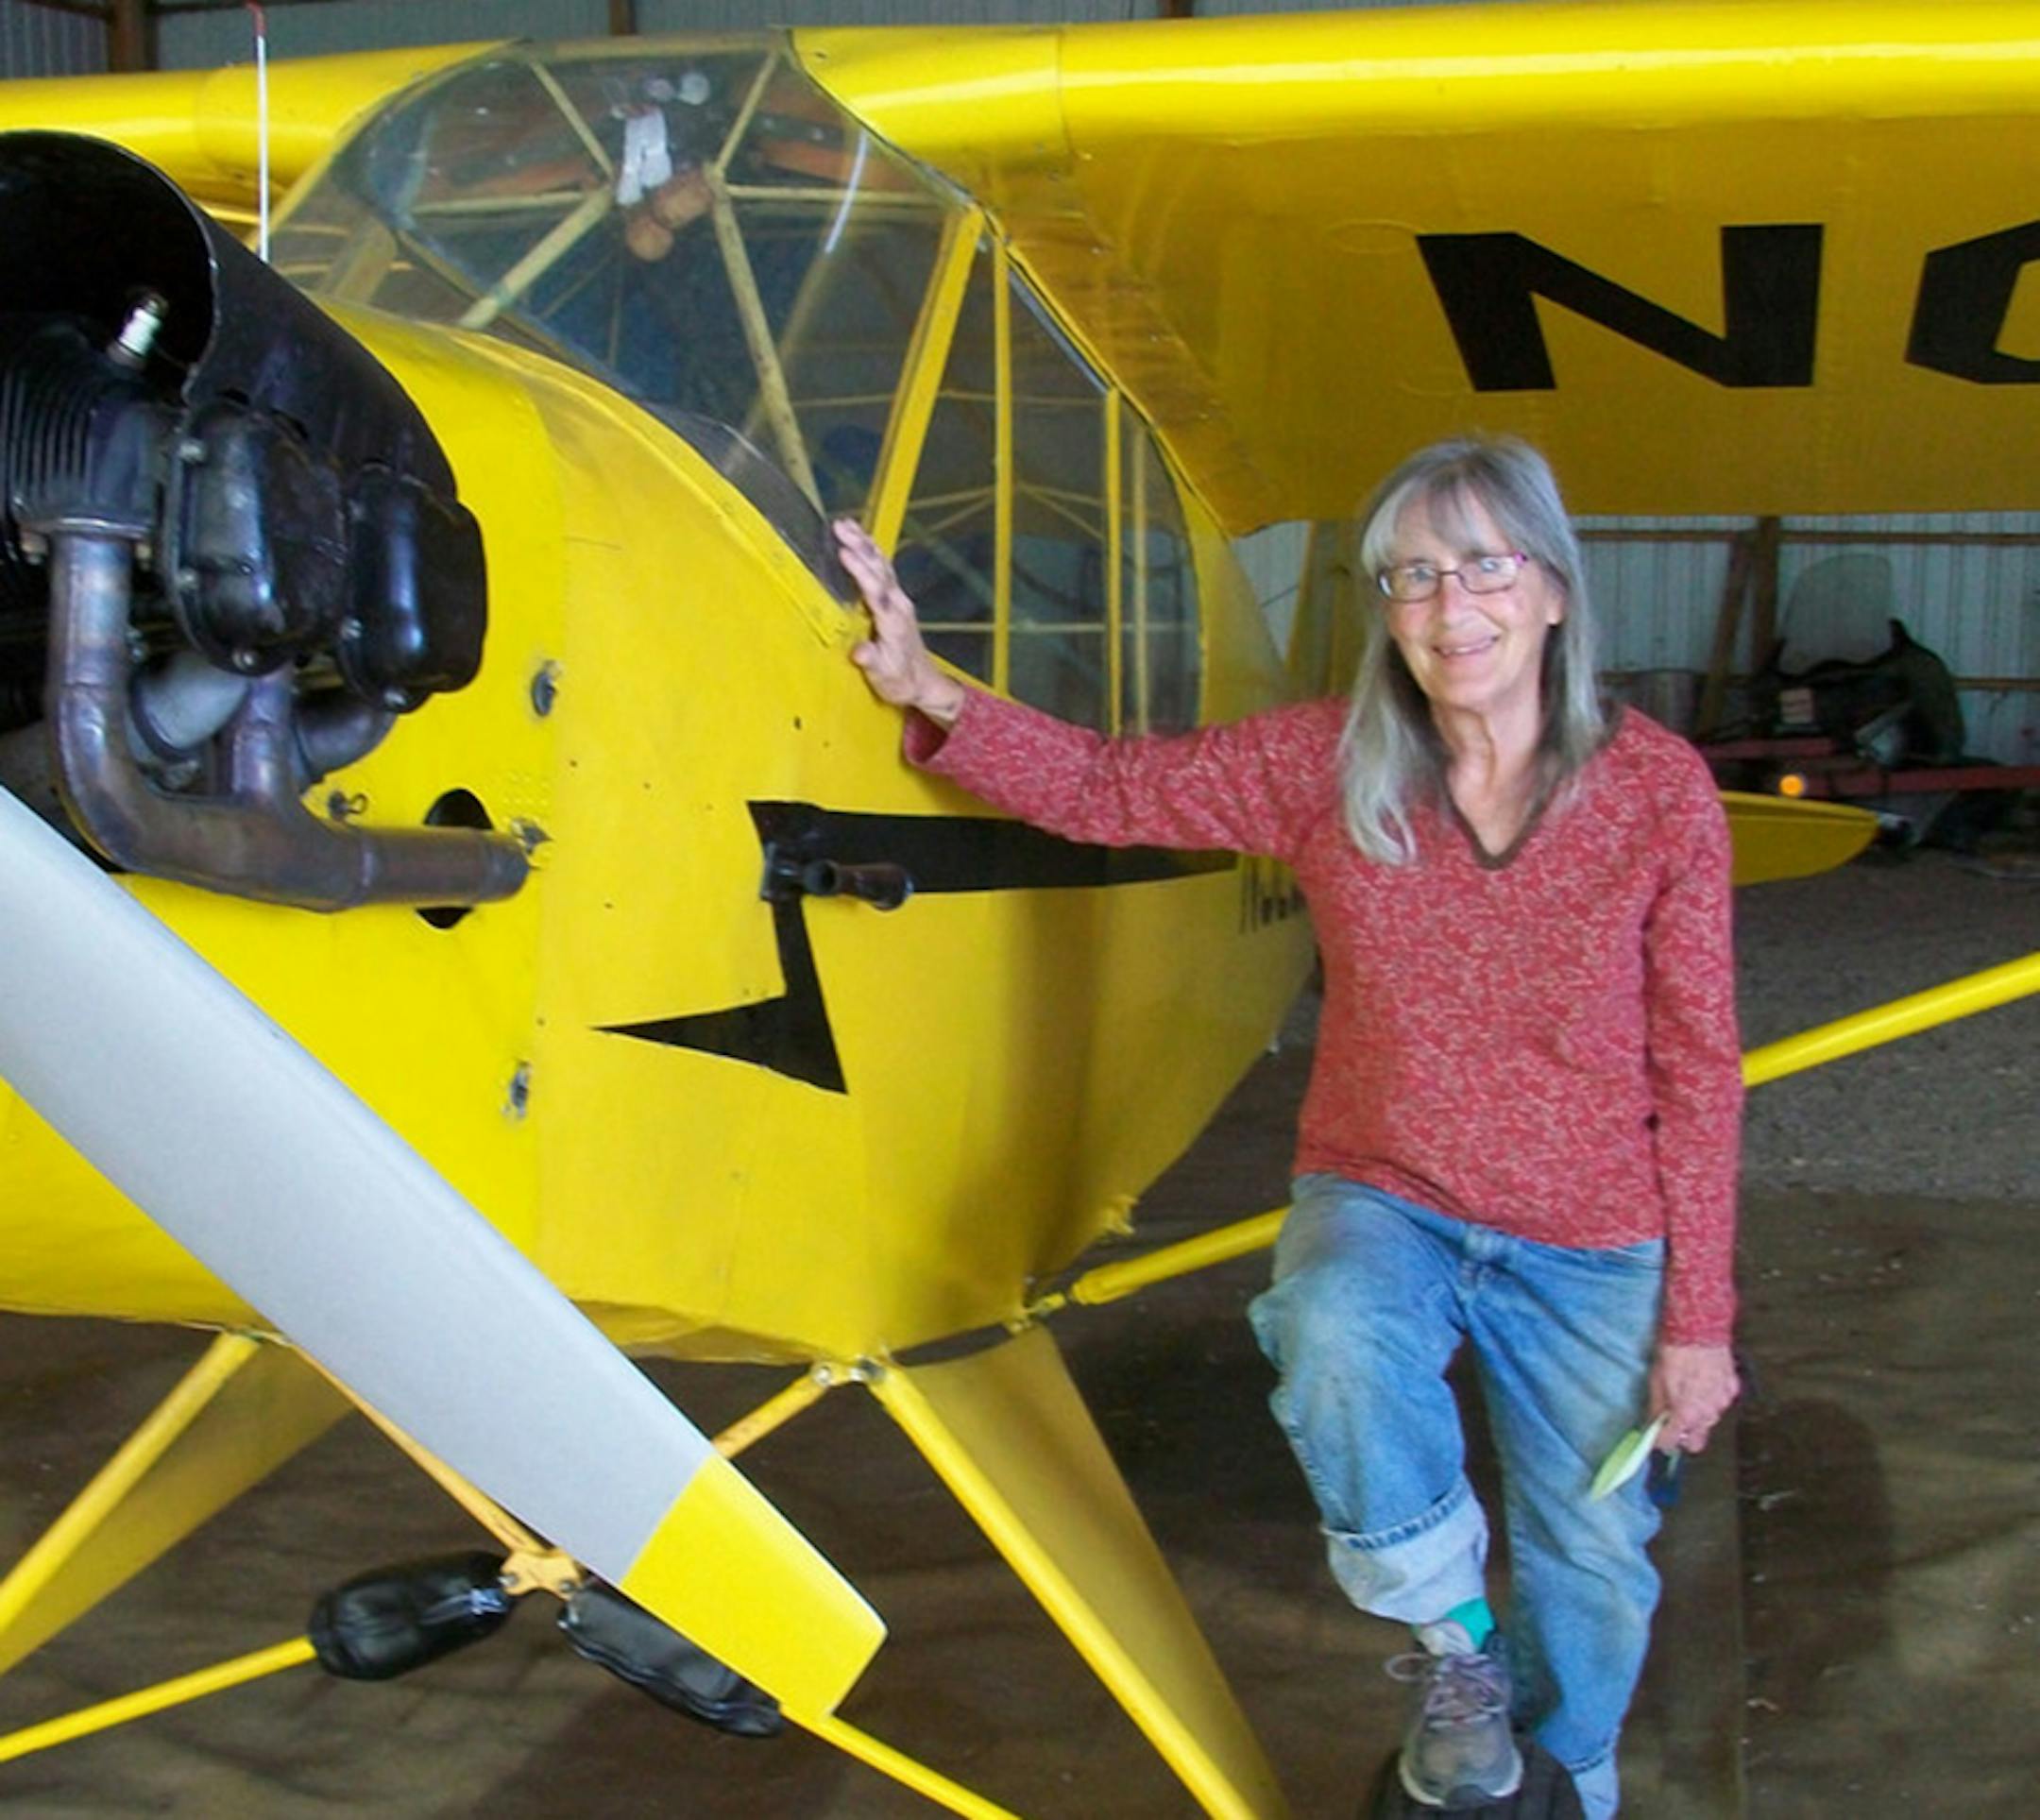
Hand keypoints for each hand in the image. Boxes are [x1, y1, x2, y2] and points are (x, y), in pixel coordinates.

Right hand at [832, 519, 965, 723]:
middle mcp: (898, 605)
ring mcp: (899, 599)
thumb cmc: (900, 681)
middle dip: (859, 546)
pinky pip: (883, 568)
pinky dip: (870, 551)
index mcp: (893, 622)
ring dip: (864, 543)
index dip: (860, 570)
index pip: (875, 590)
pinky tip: (860, 538)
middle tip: (839, 527)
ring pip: (882, 564)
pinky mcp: (896, 599)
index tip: (843, 553)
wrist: (923, 682)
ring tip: (845, 524)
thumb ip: (872, 662)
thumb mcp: (884, 678)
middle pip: (879, 569)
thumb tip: (859, 651)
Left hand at [1648, 1342, 1738, 1453]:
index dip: (1662, 1441)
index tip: (1658, 1437)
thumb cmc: (1674, 1354)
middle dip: (1684, 1435)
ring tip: (1689, 1395)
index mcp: (1686, 1414)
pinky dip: (1711, 1399)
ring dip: (1699, 1416)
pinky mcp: (1732, 1390)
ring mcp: (1723, 1403)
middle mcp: (1707, 1414)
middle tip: (1674, 1421)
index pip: (1671, 1443)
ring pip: (1709, 1422)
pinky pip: (1720, 1403)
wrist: (1699, 1330)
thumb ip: (1657, 1409)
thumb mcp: (1656, 1382)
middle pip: (1695, 1441)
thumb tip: (1652, 1423)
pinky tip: (1703, 1383)